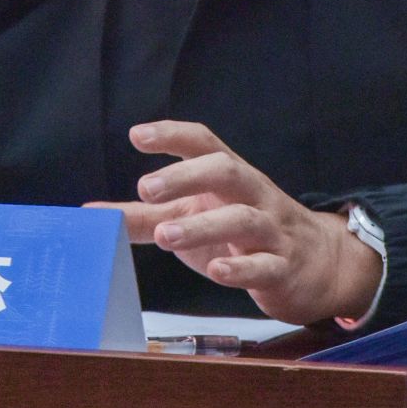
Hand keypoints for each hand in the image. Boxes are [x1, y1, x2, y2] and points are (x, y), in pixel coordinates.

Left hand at [85, 121, 382, 325]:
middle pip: (226, 170)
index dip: (172, 135)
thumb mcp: (193, 218)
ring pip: (243, 219)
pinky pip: (265, 265)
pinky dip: (240, 269)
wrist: (317, 265)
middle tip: (145, 188)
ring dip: (203, 225)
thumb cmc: (243, 236)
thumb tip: (89, 215)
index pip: (204, 144)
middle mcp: (252, 195)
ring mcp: (271, 230)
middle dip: (187, 175)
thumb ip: (144, 217)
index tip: (137, 135)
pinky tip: (216, 272)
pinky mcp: (283, 267)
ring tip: (165, 235)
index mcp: (228, 178)